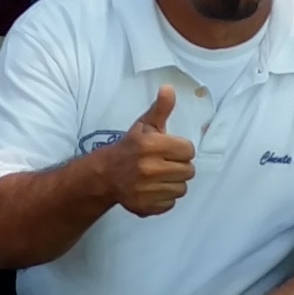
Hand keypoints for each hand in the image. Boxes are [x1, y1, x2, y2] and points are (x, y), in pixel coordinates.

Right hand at [93, 84, 195, 215]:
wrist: (104, 175)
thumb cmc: (129, 148)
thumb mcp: (144, 125)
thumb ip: (160, 109)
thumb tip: (169, 88)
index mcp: (151, 145)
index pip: (188, 150)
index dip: (181, 149)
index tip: (171, 150)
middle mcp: (149, 168)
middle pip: (188, 171)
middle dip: (179, 166)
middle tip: (166, 164)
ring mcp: (147, 189)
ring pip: (182, 188)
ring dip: (174, 183)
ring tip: (161, 177)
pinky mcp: (146, 206)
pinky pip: (171, 203)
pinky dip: (165, 198)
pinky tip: (154, 189)